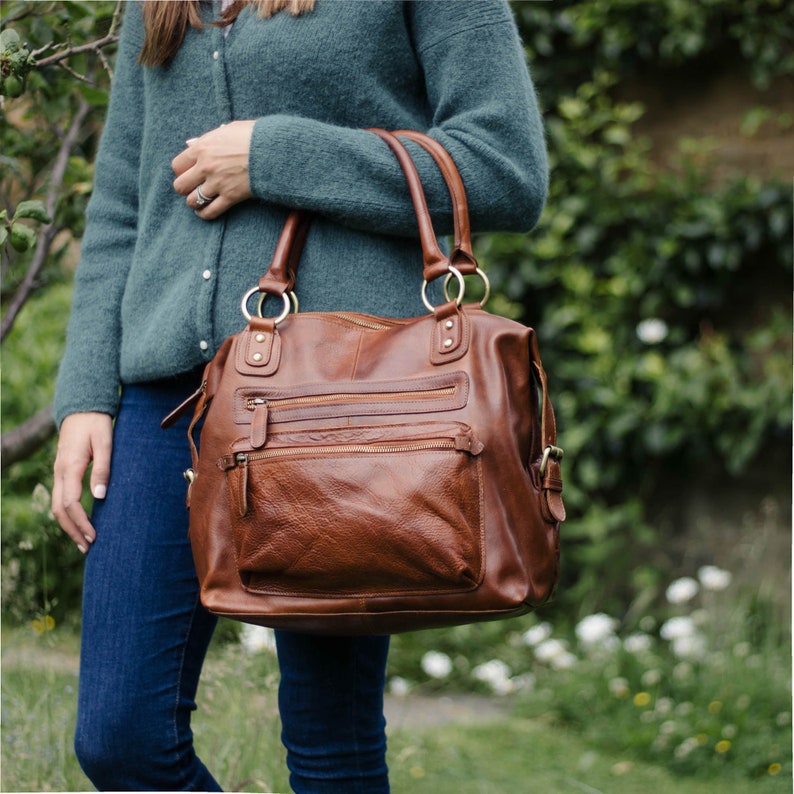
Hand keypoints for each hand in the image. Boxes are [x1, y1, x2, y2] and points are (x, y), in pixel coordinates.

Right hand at [52, 412, 112, 552]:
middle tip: (88, 548)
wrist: (82, 407)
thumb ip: (103, 468)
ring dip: (68, 525)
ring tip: (83, 541)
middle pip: (59, 510)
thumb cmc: (96, 423)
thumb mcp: (105, 442)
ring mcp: (58, 471)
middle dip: (72, 531)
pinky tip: (79, 522)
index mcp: (70, 466)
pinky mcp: (62, 470)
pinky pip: (60, 497)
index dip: (81, 522)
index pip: (71, 503)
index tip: (94, 536)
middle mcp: (60, 471)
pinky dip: (67, 514)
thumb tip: (99, 496)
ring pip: (56, 505)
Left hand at [172, 120, 255, 219]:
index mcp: (202, 148)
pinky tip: (204, 212)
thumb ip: (207, 138)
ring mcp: (217, 184)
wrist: (272, 151)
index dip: (181, 170)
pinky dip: (204, 214)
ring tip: (198, 201)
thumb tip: (191, 144)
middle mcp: (206, 167)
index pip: (177, 165)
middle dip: (184, 187)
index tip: (188, 172)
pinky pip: (210, 211)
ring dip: (194, 202)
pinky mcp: (230, 197)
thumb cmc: (252, 136)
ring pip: (192, 201)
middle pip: (180, 185)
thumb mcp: (227, 130)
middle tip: (191, 187)